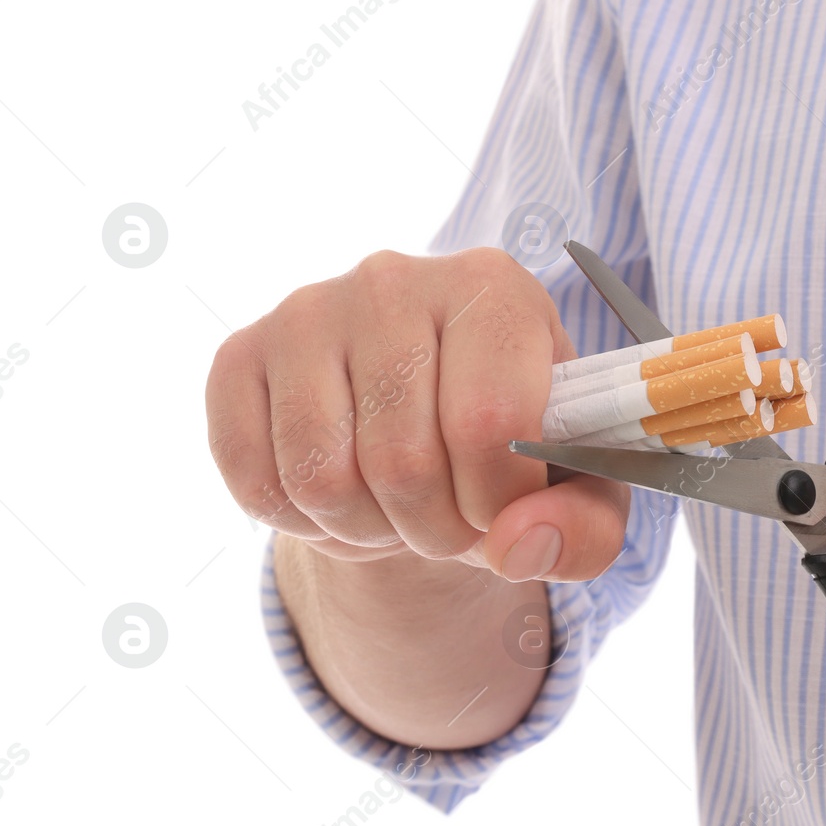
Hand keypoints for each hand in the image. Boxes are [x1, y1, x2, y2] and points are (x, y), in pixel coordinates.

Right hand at [205, 248, 627, 581]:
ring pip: (322, 481)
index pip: (488, 422)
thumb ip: (585, 528)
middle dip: (434, 530)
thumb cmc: (514, 446)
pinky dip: (303, 524)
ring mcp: (307, 311)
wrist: (423, 424)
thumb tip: (520, 545)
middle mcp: (395, 279)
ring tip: (399, 508)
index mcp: (496, 287)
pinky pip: (257, 483)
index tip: (502, 512)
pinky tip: (342, 494)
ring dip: (367, 532)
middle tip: (450, 521)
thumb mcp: (579, 489)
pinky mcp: (239, 355)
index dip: (495, 504)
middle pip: (402, 463)